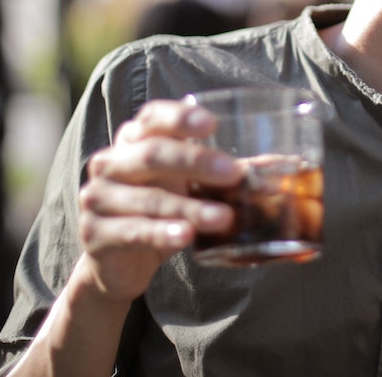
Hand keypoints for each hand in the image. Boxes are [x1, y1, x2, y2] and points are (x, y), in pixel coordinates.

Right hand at [74, 95, 243, 303]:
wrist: (115, 264)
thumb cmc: (160, 211)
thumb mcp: (187, 186)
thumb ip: (226, 173)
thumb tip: (287, 165)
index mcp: (132, 141)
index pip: (152, 117)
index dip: (180, 118)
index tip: (212, 123)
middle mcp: (110, 163)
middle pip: (153, 154)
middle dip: (196, 162)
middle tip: (234, 173)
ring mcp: (97, 198)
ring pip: (148, 198)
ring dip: (189, 207)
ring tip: (224, 216)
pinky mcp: (95, 234)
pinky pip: (133, 231)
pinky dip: (162, 233)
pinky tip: (186, 237)